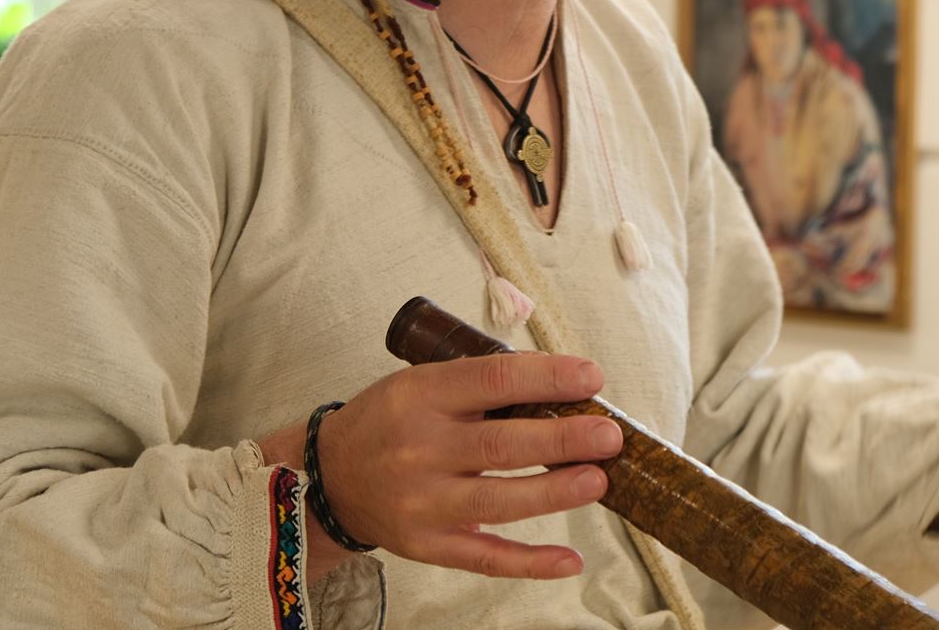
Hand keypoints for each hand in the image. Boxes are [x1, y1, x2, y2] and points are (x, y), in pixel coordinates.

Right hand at [314, 353, 622, 578]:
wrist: (329, 476)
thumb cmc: (390, 420)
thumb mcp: (420, 383)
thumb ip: (480, 385)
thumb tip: (563, 388)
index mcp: (420, 395)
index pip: (492, 381)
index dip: (546, 378)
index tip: (591, 377)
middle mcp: (419, 448)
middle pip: (500, 445)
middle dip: (562, 438)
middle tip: (610, 434)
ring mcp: (422, 502)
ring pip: (498, 502)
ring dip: (554, 492)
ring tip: (599, 480)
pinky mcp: (427, 545)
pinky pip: (485, 557)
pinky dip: (530, 562)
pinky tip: (570, 559)